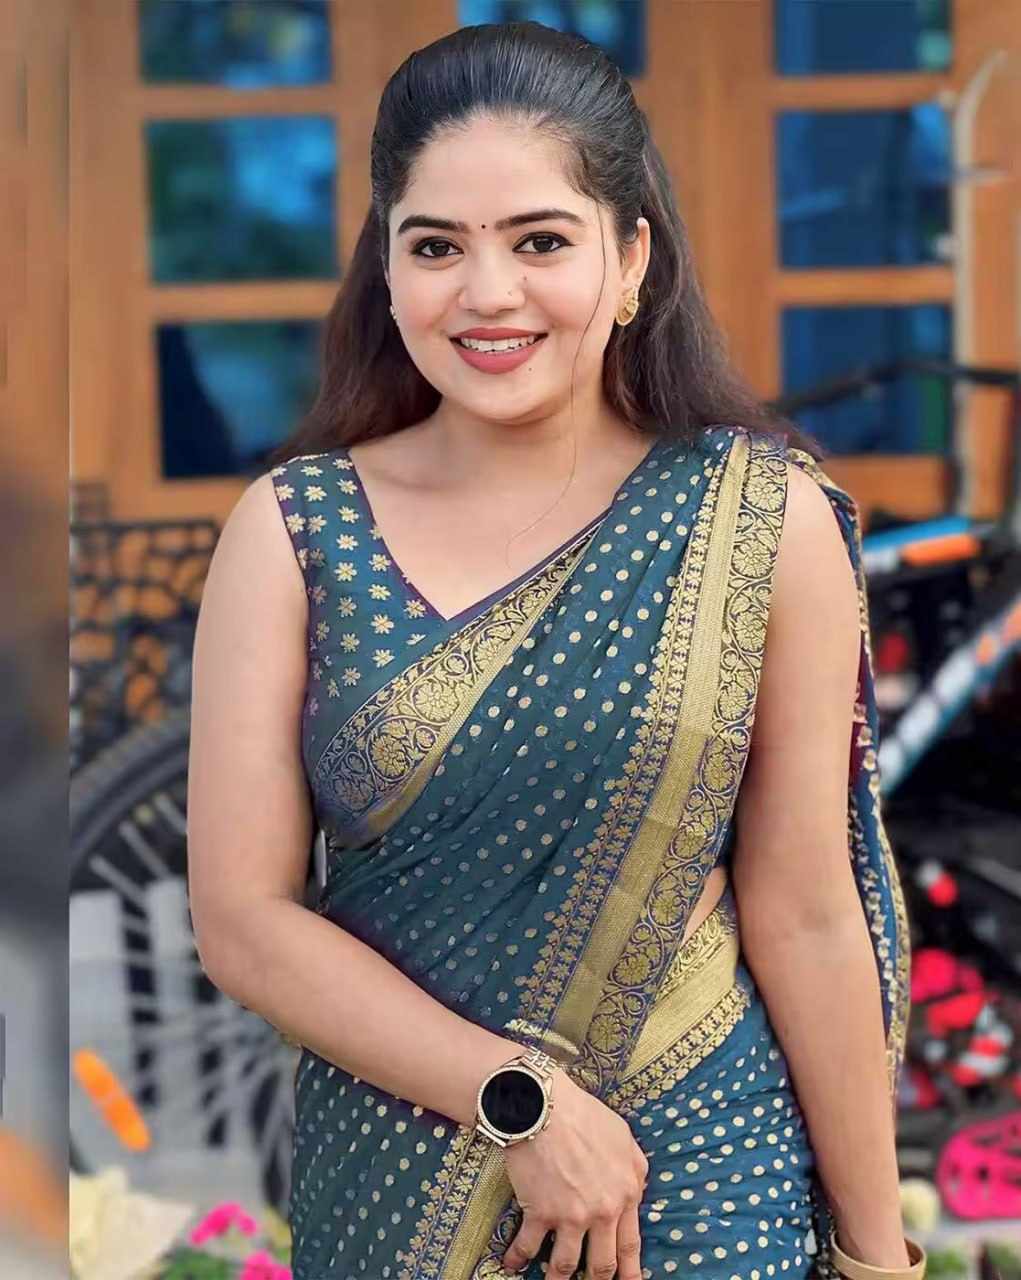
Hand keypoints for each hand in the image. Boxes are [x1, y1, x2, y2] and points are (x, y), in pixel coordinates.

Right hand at [500, 1068, 647, 1278]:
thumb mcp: (624, 1136)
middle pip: (603, 1264)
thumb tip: (637, 1187)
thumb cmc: (584, 1114)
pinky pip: (528, 1247)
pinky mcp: (539, 1213)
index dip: (630, 1271)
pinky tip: (510, 1264)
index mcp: (625, 1193)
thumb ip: (635, 1167)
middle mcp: (602, 1212)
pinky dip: (517, 1258)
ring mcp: (570, 1216)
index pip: (631, 1244)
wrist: (545, 1105)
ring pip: (567, 1265)